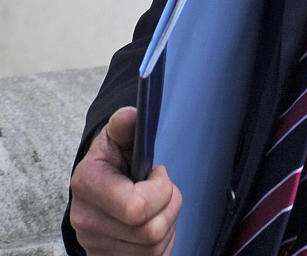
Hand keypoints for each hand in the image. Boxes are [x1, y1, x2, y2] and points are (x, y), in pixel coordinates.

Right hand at [69, 107, 181, 255]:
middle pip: (150, 231)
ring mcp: (96, 246)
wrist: (97, 186)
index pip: (136, 207)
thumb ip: (125, 124)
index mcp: (87, 185)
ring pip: (153, 248)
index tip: (158, 173)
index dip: (160, 190)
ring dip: (167, 225)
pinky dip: (161, 243)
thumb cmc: (112, 159)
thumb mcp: (117, 136)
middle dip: (169, 206)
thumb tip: (129, 115)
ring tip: (156, 206)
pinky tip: (152, 224)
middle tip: (164, 191)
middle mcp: (86, 221)